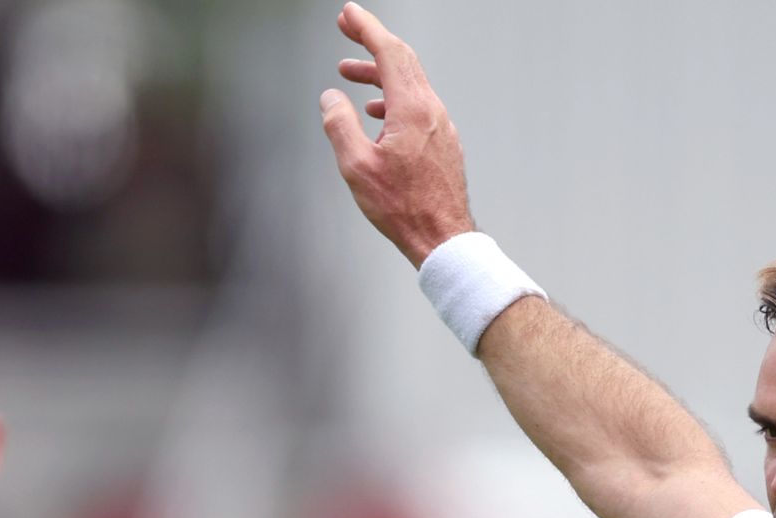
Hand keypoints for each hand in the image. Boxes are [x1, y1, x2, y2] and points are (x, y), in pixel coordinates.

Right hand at [320, 2, 476, 266]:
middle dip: (372, 41)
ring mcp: (442, 127)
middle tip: (347, 27)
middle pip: (403, 61)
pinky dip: (393, 98)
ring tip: (348, 74)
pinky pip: (418, 106)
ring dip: (378, 74)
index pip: (389, 52)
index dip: (366, 28)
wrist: (444, 238)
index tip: (348, 13)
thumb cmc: (403, 208)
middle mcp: (432, 111)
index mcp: (412, 110)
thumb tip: (331, 98)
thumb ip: (339, 124)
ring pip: (410, 85)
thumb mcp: (356, 166)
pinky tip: (376, 112)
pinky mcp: (443, 143)